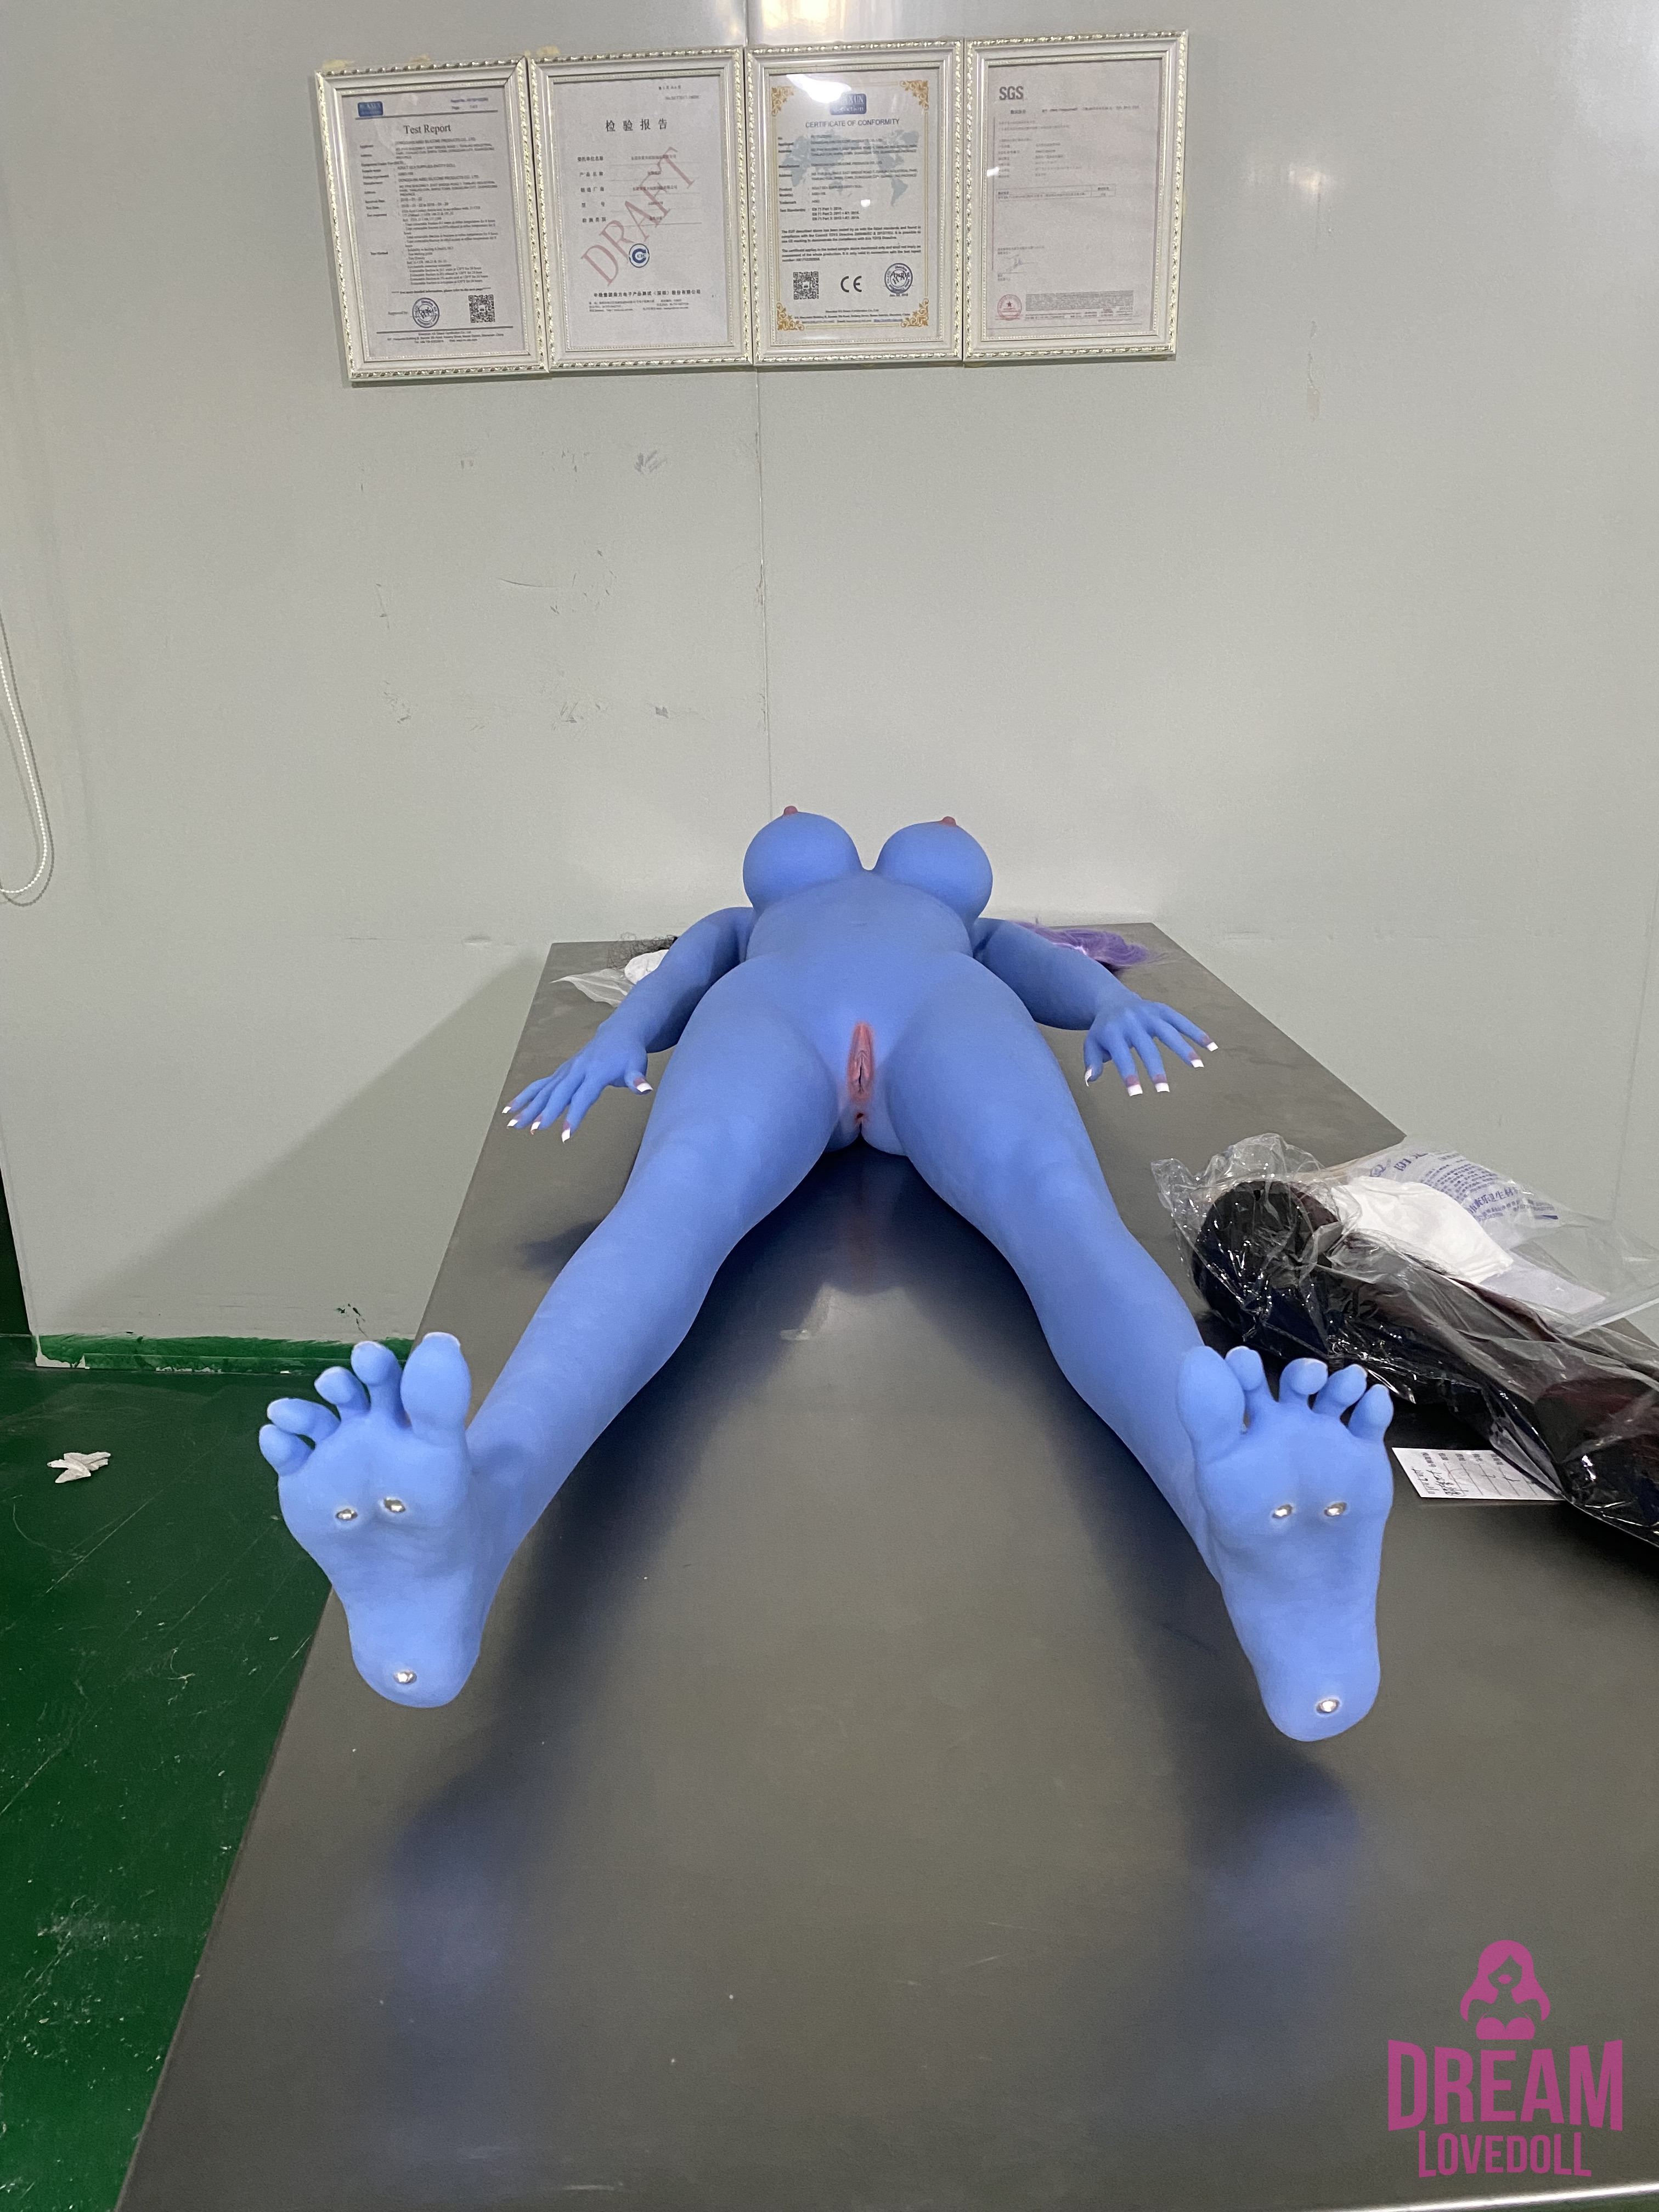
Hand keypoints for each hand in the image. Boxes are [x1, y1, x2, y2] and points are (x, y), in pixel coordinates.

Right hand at [504, 1023, 652, 1139]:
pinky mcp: (560, 1073)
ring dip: (528, 1107)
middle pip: (559, 1094)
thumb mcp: (637, 1064)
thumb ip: (637, 1079)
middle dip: (545, 1112)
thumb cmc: (629, 1053)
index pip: (583, 1096)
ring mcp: (566, 1071)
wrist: (618, 1033)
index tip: (566, 1135)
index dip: (574, 1116)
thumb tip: (645, 1089)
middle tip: (533, 1130)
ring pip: (544, 1090)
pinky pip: (540, 1086)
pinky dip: (524, 1097)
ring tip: (513, 1124)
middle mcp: (576, 1071)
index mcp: (595, 1072)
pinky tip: (510, 1110)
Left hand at [1084, 996, 1214, 1096]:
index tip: (1137, 1094)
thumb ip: (1092, 1061)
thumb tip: (1090, 1080)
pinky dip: (1196, 1033)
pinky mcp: (1162, 1010)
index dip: (1129, 1074)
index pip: (1122, 1056)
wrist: (1113, 1001)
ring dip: (1184, 1048)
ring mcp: (1149, 1014)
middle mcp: (1132, 1021)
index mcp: (1113, 1031)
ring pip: (1168, 1032)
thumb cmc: (1104, 1030)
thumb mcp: (1092, 1043)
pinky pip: (1181, 1021)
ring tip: (1198, 1066)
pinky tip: (1211, 1047)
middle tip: (1164, 1090)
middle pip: (1147, 1047)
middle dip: (1156, 1069)